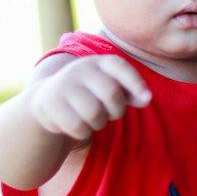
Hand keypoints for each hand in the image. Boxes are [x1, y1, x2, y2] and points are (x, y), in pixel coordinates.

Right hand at [28, 54, 150, 141]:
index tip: (148, 99)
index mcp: (99, 63)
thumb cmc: (90, 94)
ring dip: (99, 123)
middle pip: (111, 94)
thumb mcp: (110, 87)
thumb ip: (131, 91)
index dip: (136, 83)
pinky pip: (79, 127)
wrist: (48, 100)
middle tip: (111, 113)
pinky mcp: (52, 105)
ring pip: (94, 113)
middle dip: (117, 110)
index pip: (120, 67)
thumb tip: (146, 99)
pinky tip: (78, 125)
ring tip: (93, 118)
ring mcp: (64, 86)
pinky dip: (83, 132)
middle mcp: (80, 69)